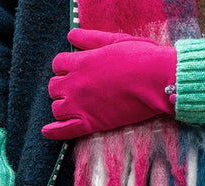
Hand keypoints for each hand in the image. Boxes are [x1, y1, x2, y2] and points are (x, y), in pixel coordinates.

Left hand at [42, 28, 176, 139]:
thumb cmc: (141, 57)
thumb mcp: (114, 41)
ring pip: (56, 108)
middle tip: (74, 89)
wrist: (157, 80)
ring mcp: (80, 105)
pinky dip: (53, 132)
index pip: (57, 64)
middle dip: (61, 87)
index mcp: (80, 63)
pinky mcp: (90, 123)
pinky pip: (63, 131)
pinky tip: (47, 131)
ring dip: (62, 107)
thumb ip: (90, 39)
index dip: (64, 67)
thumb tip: (71, 35)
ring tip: (73, 106)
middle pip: (53, 87)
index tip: (72, 71)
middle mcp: (75, 84)